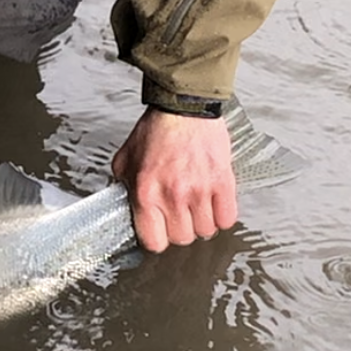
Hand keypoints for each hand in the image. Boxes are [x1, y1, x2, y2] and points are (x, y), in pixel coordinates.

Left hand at [111, 108, 237, 251]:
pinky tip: (214, 205)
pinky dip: (221, 216)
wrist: (184, 107)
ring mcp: (200, 191)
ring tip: (196, 206)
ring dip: (201, 222)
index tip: (159, 230)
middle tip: (179, 213)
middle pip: (182, 239)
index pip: (154, 242)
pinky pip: (227, 218)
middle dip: (180, 229)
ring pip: (206, 231)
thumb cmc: (156, 131)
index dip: (157, 238)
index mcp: (146, 192)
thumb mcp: (125, 160)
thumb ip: (123, 187)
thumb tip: (123, 206)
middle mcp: (173, 196)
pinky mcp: (222, 182)